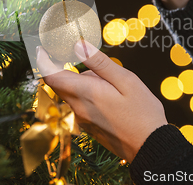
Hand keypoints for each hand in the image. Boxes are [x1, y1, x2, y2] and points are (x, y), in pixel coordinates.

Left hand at [36, 40, 167, 161]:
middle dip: (71, 69)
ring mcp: (82, 119)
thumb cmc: (142, 113)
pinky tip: (113, 98)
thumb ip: (99, 63)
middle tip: (90, 61)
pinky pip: (81, 104)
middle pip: (61, 83)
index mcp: (85, 93)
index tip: (41, 49)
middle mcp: (78, 108)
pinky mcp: (89, 127)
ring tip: (113, 86)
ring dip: (85, 83)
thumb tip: (78, 45)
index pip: (50, 75)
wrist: (150, 147)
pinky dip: (90, 95)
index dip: (42, 60)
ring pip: (74, 93)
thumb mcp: (126, 80)